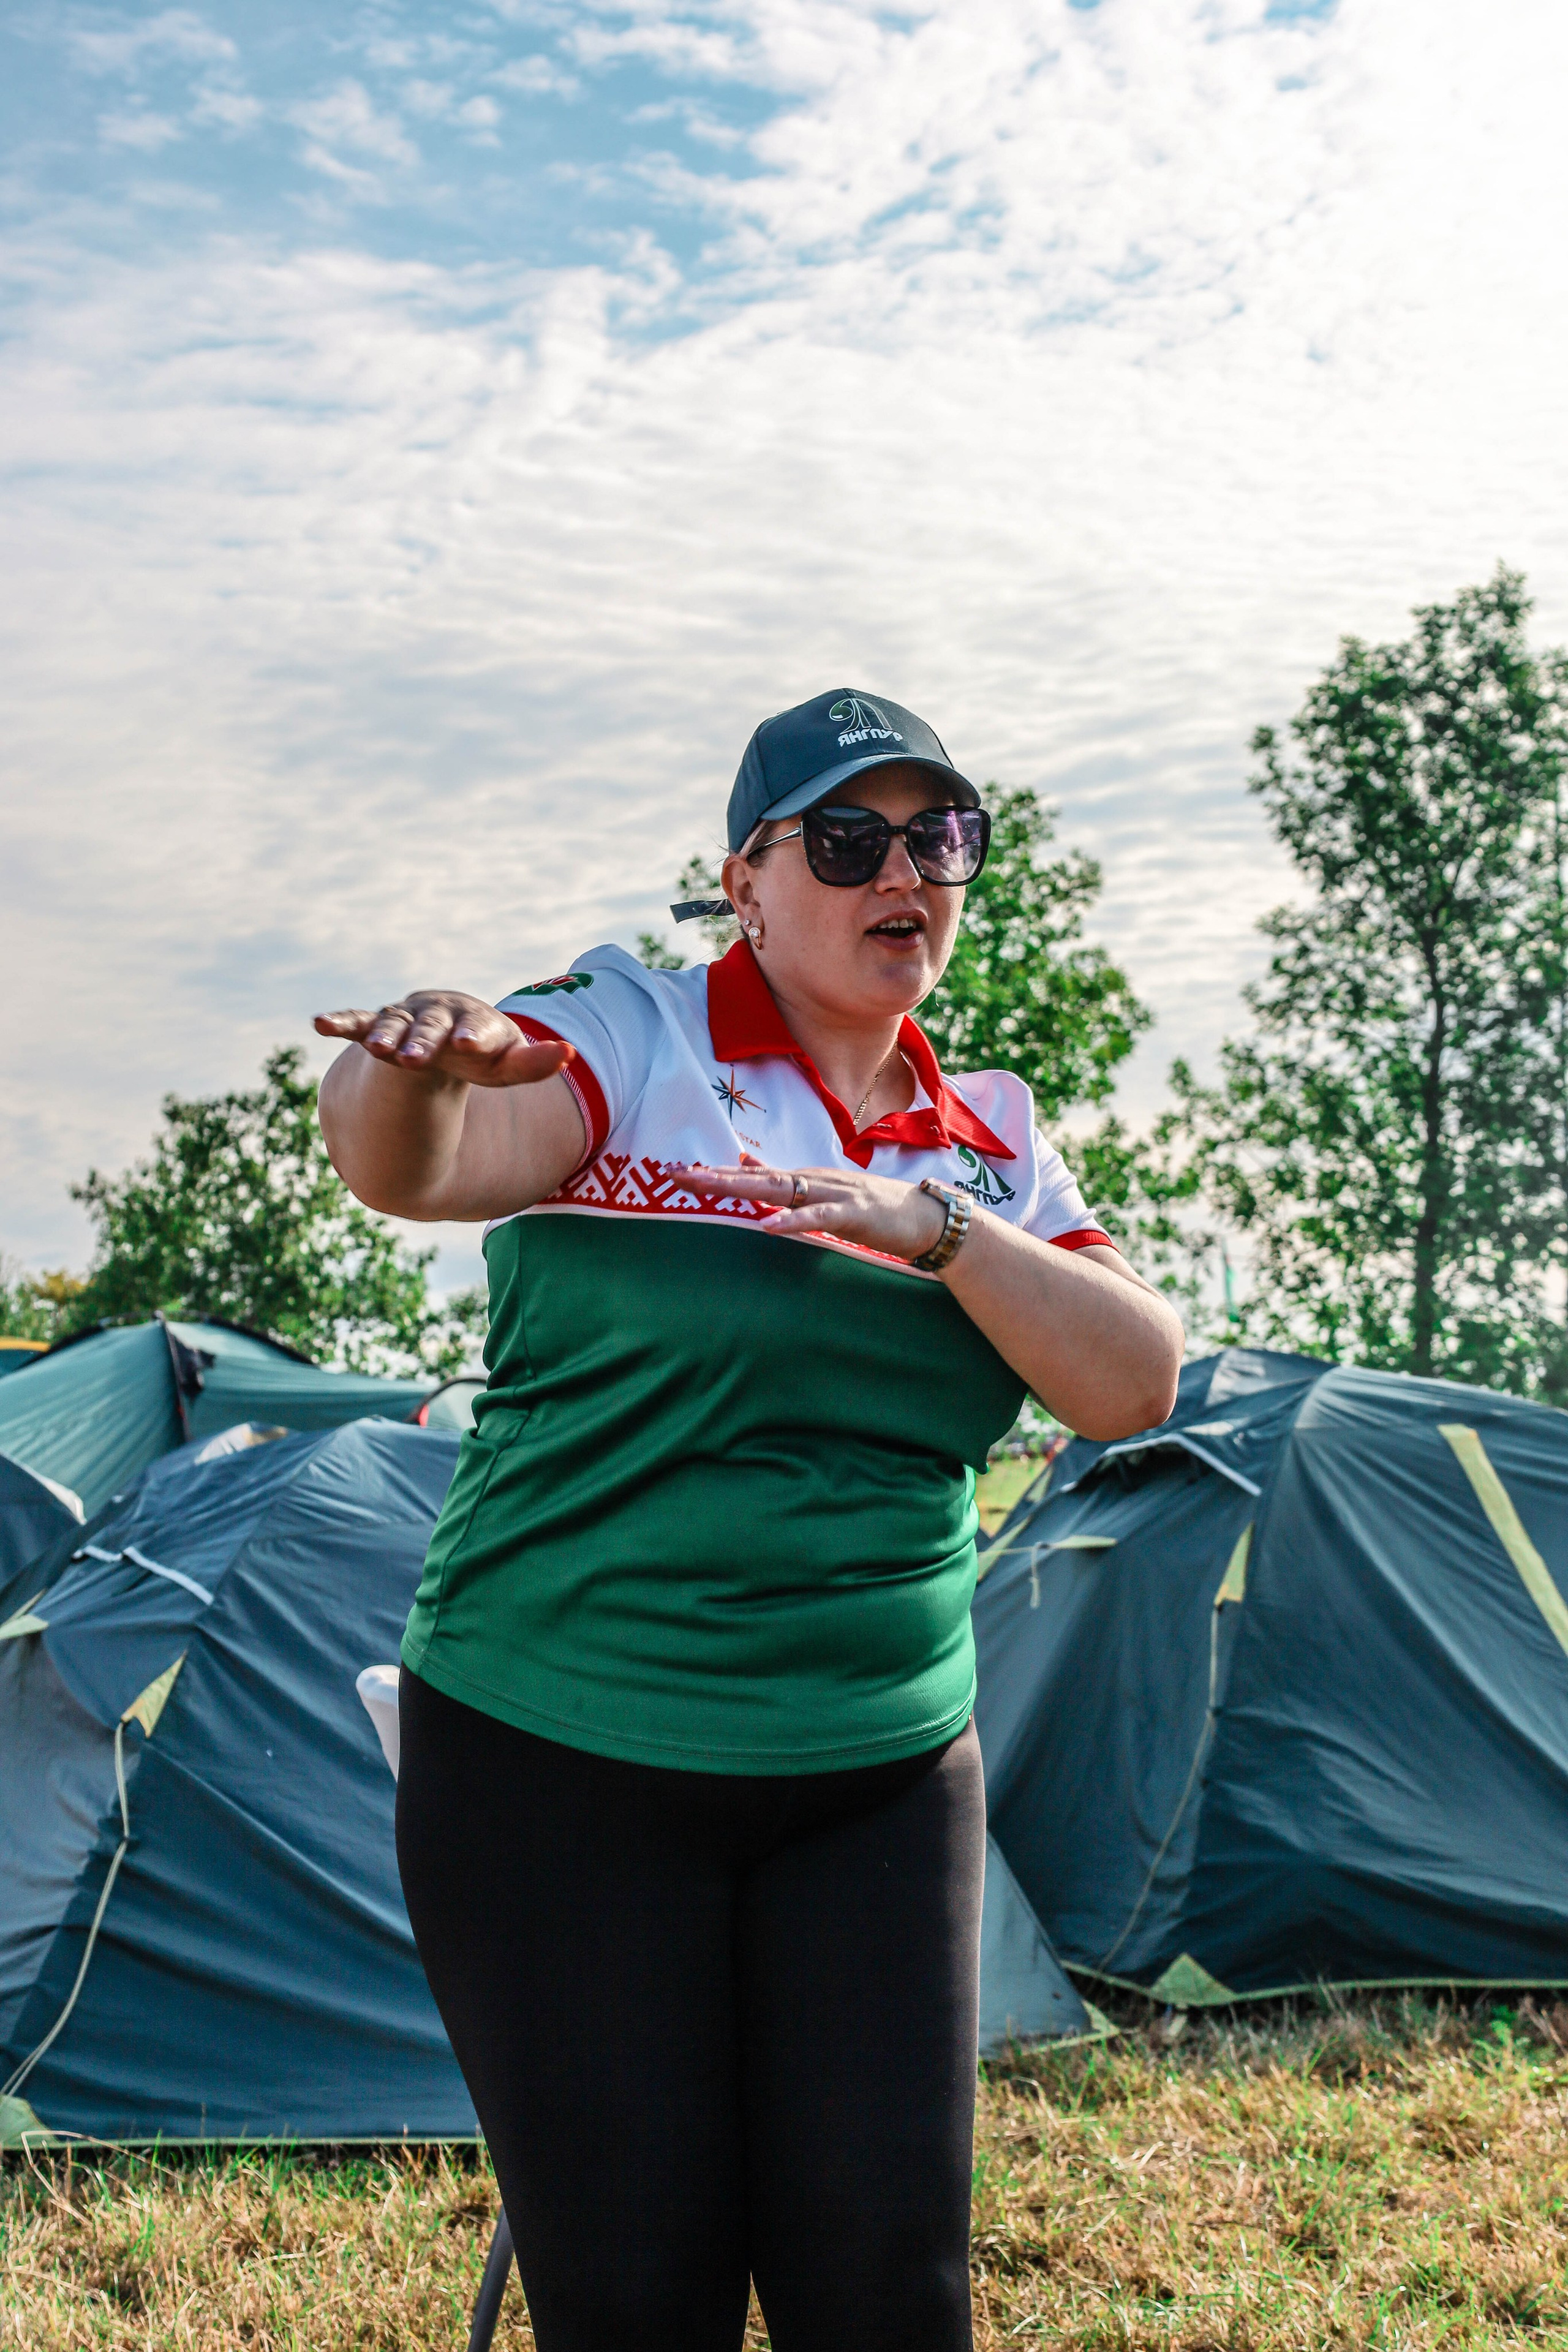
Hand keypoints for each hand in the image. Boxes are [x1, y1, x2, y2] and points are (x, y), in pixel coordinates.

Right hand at [314, 991, 573, 1088]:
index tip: (470, 1046)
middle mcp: (436, 1016)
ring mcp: (405, 1020)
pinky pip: (357, 1022)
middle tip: (415, 1059)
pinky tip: (319, 1023)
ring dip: (386, 1036)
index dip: (473, 1036)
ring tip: (379, 1050)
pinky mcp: (376, 1027)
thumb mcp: (507, 1065)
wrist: (446, 1032)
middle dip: (423, 1041)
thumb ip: (534, 1063)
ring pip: (393, 1025)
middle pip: (430, 1028)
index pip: (475, 1028)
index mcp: (472, 1022)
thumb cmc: (482, 1053)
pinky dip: (340, 1021)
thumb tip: (572, 1055)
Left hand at [672, 1154, 948, 1262]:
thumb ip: (784, 1180)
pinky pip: (819, 1217)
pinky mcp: (854, 1214)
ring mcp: (834, 1194)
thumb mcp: (823, 1193)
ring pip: (781, 1190)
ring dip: (743, 1189)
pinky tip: (769, 1226)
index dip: (715, 1175)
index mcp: (805, 1179)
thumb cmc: (874, 1209)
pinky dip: (793, 1221)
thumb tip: (746, 1163)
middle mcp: (814, 1180)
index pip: (752, 1175)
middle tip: (675, 1176)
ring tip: (708, 1188)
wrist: (925, 1216)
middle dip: (715, 1177)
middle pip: (756, 1178)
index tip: (677, 1174)